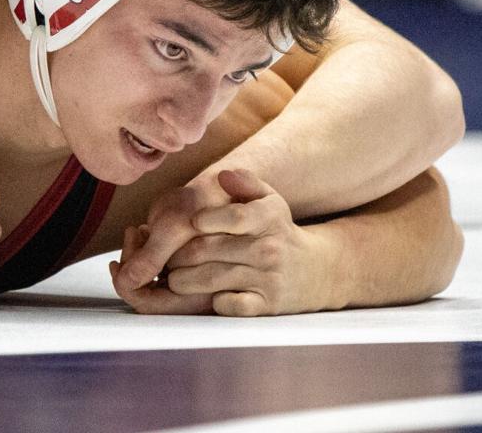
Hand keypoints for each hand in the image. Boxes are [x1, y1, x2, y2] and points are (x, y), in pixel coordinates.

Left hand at [111, 169, 329, 315]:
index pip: (235, 217)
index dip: (206, 218)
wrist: (317, 271)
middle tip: (164, 256)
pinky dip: (212, 301)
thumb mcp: (269, 200)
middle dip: (178, 254)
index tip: (190, 221)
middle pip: (210, 250)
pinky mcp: (266, 305)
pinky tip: (204, 295)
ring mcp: (268, 279)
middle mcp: (268, 249)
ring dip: (183, 279)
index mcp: (267, 219)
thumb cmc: (278, 231)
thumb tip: (222, 176)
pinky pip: (231, 305)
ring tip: (172, 275)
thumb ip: (246, 182)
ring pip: (212, 279)